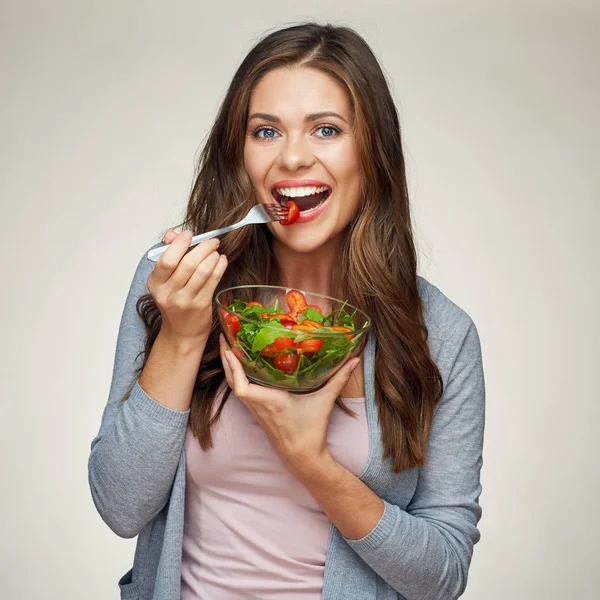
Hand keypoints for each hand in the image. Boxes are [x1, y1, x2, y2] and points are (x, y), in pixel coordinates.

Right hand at [146, 229, 226, 345]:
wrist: (182, 333)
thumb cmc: (175, 303)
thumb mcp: (166, 281)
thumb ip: (168, 255)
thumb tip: (172, 234)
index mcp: (155, 284)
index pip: (166, 260)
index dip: (179, 244)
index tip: (190, 234)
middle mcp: (168, 293)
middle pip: (187, 263)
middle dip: (203, 248)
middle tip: (212, 241)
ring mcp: (185, 301)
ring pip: (203, 271)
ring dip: (213, 256)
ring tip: (217, 251)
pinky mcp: (201, 305)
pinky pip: (213, 280)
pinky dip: (220, 267)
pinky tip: (222, 261)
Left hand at [219, 332, 359, 478]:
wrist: (303, 457)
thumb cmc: (311, 431)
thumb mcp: (325, 402)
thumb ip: (338, 379)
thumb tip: (354, 359)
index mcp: (270, 401)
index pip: (242, 388)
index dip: (233, 370)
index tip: (230, 351)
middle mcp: (258, 405)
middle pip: (232, 382)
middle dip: (226, 360)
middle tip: (223, 337)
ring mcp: (255, 410)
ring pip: (234, 387)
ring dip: (229, 367)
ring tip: (229, 346)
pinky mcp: (256, 413)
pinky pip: (241, 392)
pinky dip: (237, 377)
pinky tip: (240, 365)